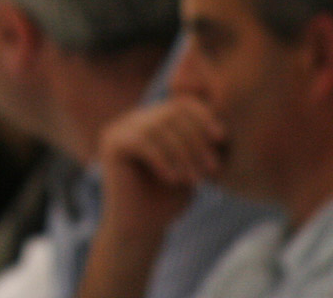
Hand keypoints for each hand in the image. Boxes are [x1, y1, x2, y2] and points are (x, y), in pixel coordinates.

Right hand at [97, 97, 224, 236]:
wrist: (140, 228)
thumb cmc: (169, 199)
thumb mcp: (191, 166)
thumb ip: (198, 142)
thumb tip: (221, 121)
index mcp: (150, 119)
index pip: (179, 104)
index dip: (202, 116)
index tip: (222, 138)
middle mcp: (131, 120)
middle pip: (171, 113)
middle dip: (197, 140)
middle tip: (212, 167)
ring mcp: (118, 130)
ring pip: (158, 127)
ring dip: (184, 154)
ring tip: (196, 179)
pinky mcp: (111, 145)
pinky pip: (142, 142)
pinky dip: (163, 160)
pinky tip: (174, 179)